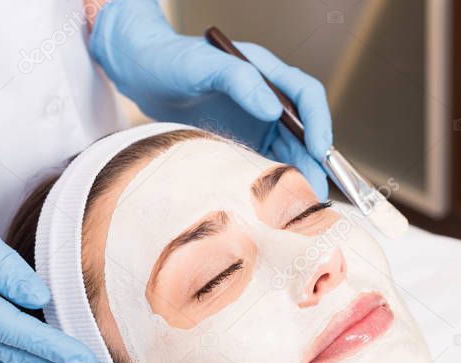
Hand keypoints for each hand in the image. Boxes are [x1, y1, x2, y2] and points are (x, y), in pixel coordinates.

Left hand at [89, 0, 332, 198]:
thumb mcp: (202, 66)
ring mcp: (255, 120)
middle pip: (303, 130)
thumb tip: (273, 110)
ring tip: (300, 204)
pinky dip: (273, 181)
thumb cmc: (170, 60)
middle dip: (313, 160)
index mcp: (265, 71)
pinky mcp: (242, 140)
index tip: (318, 150)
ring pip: (288, 150)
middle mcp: (266, 96)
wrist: (141, 75)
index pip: (306, 95)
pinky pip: (265, 162)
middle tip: (315, 191)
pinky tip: (273, 203)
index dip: (318, 122)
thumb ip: (240, 81)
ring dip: (297, 175)